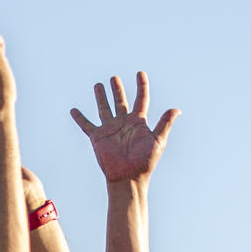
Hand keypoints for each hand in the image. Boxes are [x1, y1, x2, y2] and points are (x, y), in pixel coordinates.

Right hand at [71, 71, 177, 185]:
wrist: (128, 178)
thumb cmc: (144, 162)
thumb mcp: (158, 141)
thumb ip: (165, 123)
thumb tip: (177, 110)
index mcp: (138, 122)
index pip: (141, 99)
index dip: (142, 86)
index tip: (140, 73)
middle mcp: (123, 123)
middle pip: (120, 101)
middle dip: (117, 89)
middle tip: (114, 78)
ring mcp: (110, 129)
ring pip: (104, 108)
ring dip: (101, 97)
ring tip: (98, 85)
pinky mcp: (98, 137)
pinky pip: (86, 125)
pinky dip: (79, 118)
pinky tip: (73, 110)